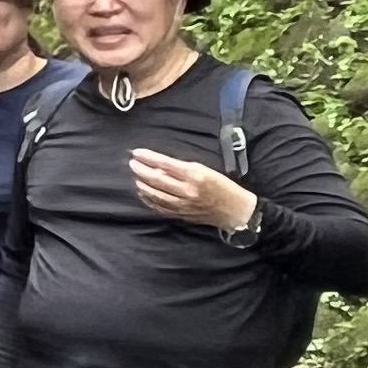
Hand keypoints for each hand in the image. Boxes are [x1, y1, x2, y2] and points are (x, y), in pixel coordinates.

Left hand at [130, 150, 257, 232]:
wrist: (235, 210)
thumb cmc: (223, 186)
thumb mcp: (206, 170)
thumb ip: (182, 168)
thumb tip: (160, 165)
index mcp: (195, 175)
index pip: (165, 164)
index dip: (148, 157)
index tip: (137, 153)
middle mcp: (187, 190)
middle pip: (156, 179)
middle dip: (141, 170)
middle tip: (132, 163)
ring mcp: (183, 204)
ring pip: (155, 194)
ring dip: (142, 184)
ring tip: (136, 176)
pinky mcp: (182, 215)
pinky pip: (160, 207)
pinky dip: (149, 199)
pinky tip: (143, 192)